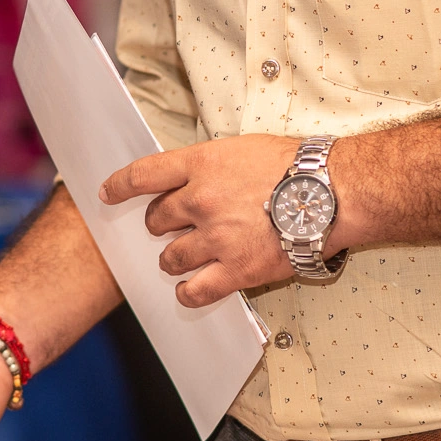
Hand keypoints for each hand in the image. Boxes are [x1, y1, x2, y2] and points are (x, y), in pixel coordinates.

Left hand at [99, 133, 299, 307]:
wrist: (331, 192)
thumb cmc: (297, 165)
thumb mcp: (243, 148)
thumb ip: (212, 164)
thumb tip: (195, 177)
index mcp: (202, 164)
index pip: (144, 175)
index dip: (120, 186)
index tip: (108, 193)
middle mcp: (201, 200)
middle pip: (157, 219)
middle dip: (160, 224)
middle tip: (173, 227)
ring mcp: (216, 237)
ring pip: (171, 257)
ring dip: (173, 258)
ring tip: (185, 256)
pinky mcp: (237, 269)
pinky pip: (196, 290)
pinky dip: (188, 292)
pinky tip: (189, 289)